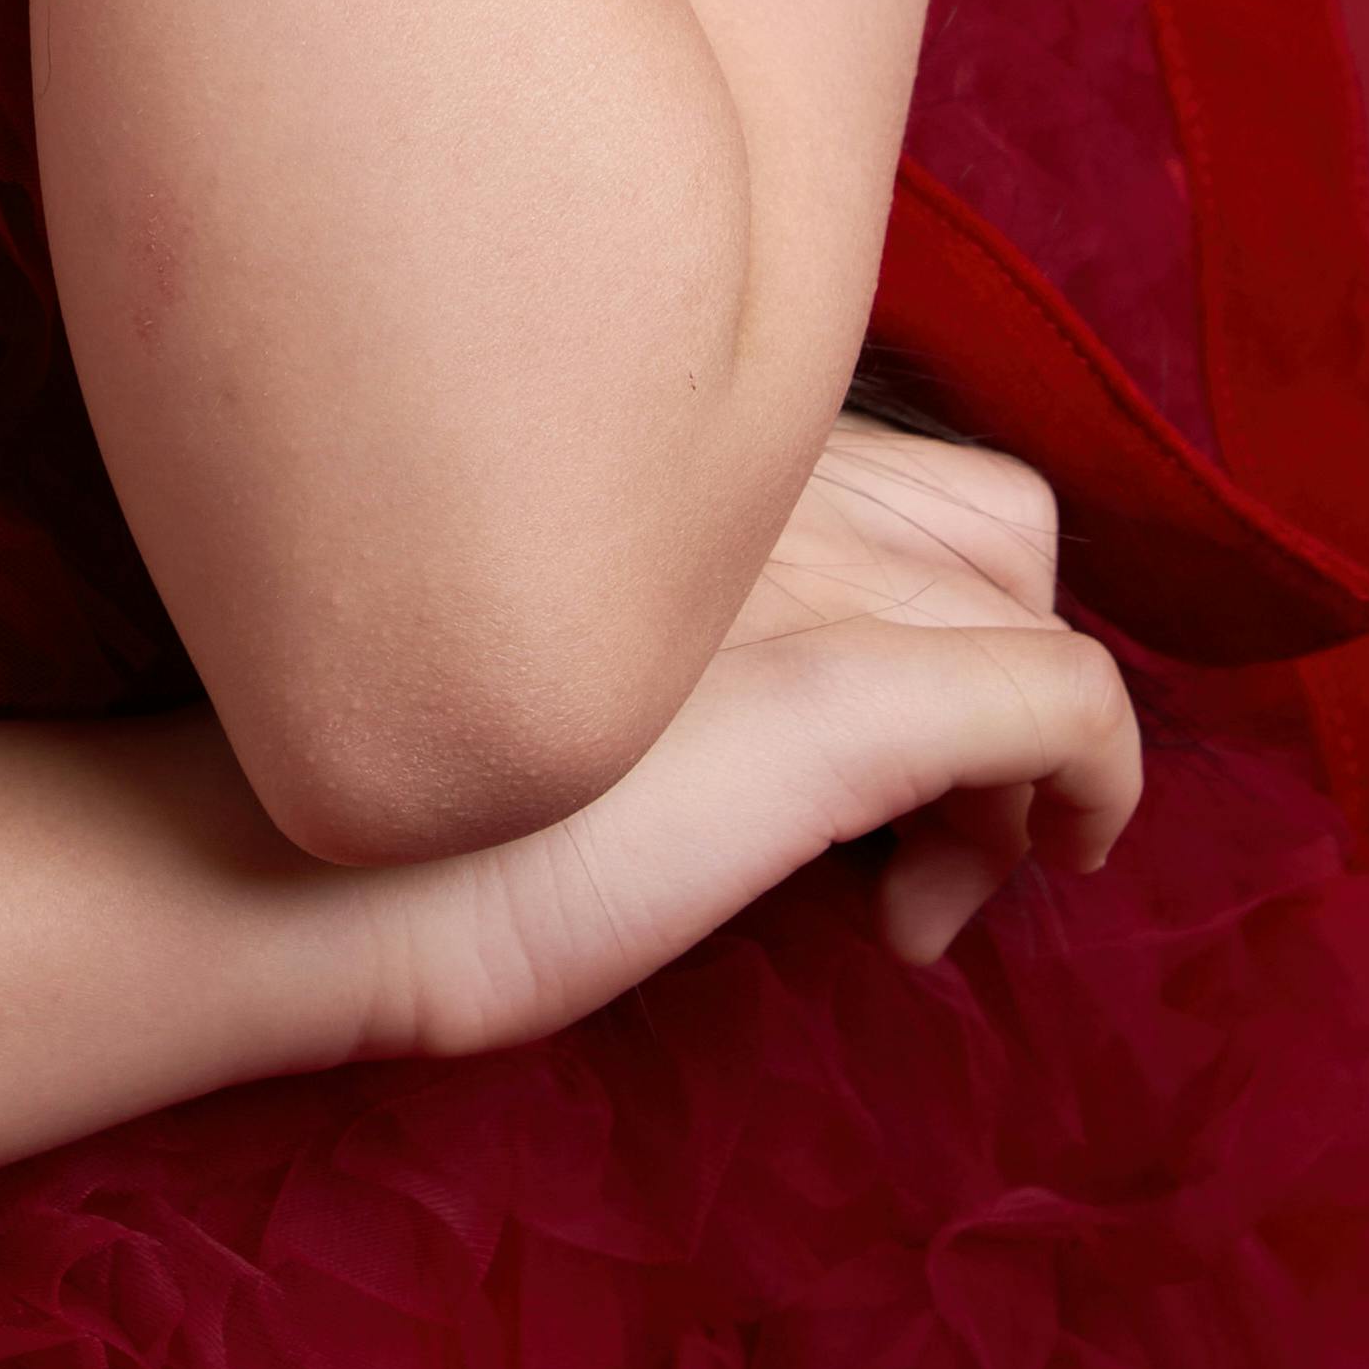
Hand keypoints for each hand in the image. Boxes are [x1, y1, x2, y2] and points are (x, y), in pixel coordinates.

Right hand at [342, 422, 1139, 1058]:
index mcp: (668, 460)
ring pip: (1035, 615)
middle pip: (992, 518)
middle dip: (993, 668)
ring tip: (905, 889)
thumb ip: (635, 634)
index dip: (909, 604)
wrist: (288, 869)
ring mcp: (811, 579)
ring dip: (1014, 771)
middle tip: (906, 822)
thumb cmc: (371, 803)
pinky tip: (937, 909)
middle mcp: (757, 483)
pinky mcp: (853, 693)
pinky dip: (1080, 799)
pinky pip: (1071, 703)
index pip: (889, 469)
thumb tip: (731, 729)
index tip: (834, 756)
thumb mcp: (526, 674)